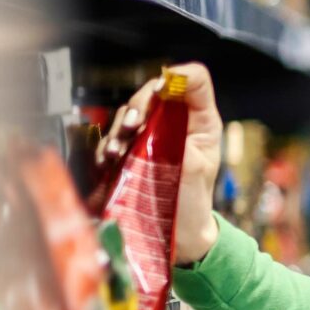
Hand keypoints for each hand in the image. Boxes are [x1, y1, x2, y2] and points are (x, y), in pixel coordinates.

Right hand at [102, 62, 223, 266]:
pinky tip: (110, 159)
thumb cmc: (194, 199)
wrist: (178, 231)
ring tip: (119, 148)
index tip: (161, 91)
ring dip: (121, 127)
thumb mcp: (198, 166)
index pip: (193, 81)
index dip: (177, 78)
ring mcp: (149, 135)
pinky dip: (109, 145)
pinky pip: (113, 138)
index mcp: (200, 119)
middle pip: (152, 95)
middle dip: (139, 105)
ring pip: (128, 115)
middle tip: (134, 124)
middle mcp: (174, 122)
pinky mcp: (130, 151)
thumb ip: (184, 135)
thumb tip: (166, 111)